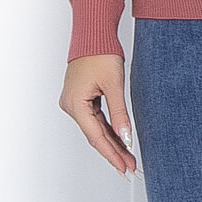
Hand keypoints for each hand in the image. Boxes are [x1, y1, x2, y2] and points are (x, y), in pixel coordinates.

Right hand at [59, 54, 137, 176]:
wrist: (94, 34)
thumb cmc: (100, 53)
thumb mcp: (114, 85)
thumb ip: (120, 114)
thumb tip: (126, 137)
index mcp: (75, 103)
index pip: (96, 136)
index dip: (112, 154)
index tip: (125, 167)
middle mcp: (71, 105)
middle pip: (95, 135)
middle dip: (114, 151)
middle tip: (130, 167)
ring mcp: (74, 102)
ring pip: (95, 128)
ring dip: (112, 141)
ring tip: (128, 157)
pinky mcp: (80, 98)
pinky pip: (94, 119)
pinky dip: (107, 129)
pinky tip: (119, 140)